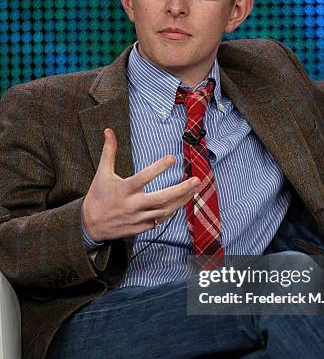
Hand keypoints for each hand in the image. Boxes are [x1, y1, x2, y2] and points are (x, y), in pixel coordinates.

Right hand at [82, 128, 199, 240]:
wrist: (90, 225)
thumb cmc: (98, 196)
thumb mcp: (102, 173)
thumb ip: (109, 151)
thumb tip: (108, 131)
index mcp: (124, 189)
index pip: (144, 177)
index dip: (158, 167)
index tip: (172, 157)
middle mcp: (133, 205)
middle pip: (161, 198)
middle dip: (181, 189)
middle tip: (196, 180)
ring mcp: (138, 218)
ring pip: (165, 210)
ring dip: (181, 200)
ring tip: (194, 190)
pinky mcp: (141, 228)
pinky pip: (160, 220)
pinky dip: (171, 211)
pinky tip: (180, 202)